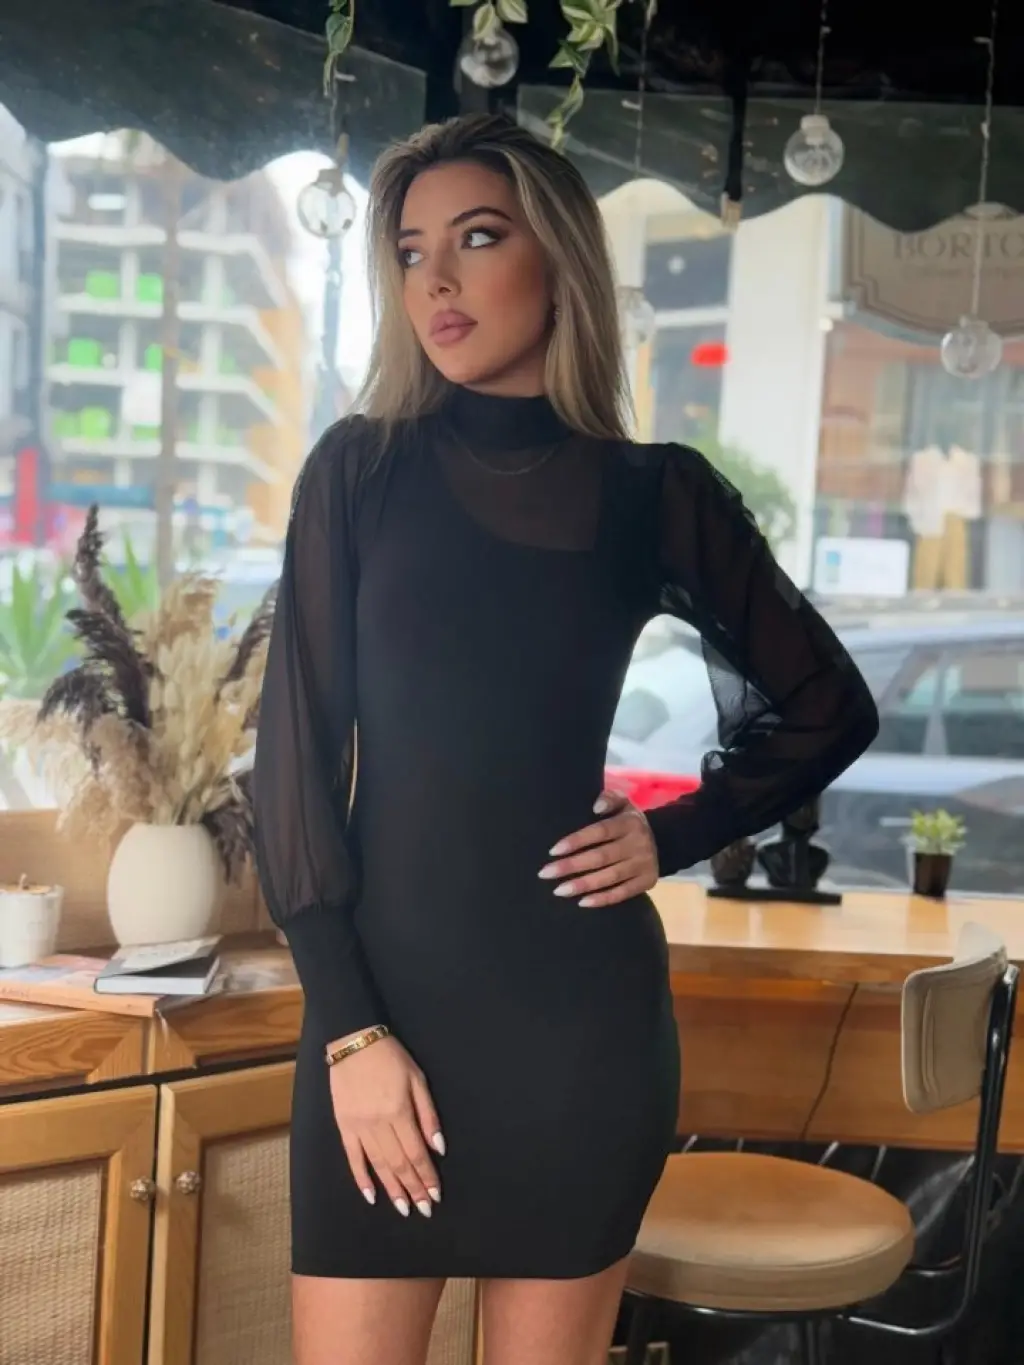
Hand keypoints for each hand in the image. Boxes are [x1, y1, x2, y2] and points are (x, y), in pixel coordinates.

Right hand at [328, 1032, 444, 1218]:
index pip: (417, 1153)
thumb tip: (438, 1148)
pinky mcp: (344, 1125)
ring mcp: (359, 1127)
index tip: (436, 1196)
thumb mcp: (418, 1078)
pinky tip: (371, 1196)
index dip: (427, 1176)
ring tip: (403, 1209)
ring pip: (378, 1165)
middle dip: (413, 1189)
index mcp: (400, 1112)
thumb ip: (428, 1114)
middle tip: (424, 1209)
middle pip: (399, 1164)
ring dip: (392, 1189)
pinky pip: (353, 1158)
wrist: (353, 1041)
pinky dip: (362, 1178)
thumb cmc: (391, 1057)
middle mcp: (379, 1124)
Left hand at [539, 789, 659, 906]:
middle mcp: (639, 843)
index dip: (577, 841)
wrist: (664, 840)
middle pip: (602, 856)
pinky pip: (623, 893)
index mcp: (631, 822)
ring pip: (611, 877)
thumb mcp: (623, 804)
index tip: (553, 850)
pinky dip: (603, 899)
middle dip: (572, 866)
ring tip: (559, 891)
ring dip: (583, 885)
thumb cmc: (628, 821)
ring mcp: (644, 864)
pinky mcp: (647, 882)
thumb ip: (609, 798)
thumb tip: (596, 806)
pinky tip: (582, 902)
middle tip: (546, 873)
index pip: (600, 831)